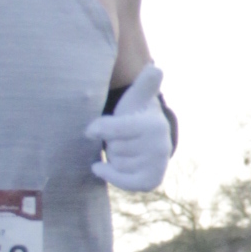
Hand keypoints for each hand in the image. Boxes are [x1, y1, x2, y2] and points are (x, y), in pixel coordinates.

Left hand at [82, 62, 173, 191]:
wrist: (151, 137)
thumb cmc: (136, 113)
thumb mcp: (137, 96)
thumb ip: (144, 83)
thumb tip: (155, 68)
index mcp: (154, 125)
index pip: (115, 130)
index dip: (99, 128)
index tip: (90, 129)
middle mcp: (160, 147)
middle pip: (115, 148)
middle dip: (112, 142)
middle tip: (120, 136)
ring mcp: (157, 166)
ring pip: (117, 163)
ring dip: (113, 156)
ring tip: (122, 147)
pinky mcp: (151, 181)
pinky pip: (123, 182)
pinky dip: (109, 174)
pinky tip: (101, 167)